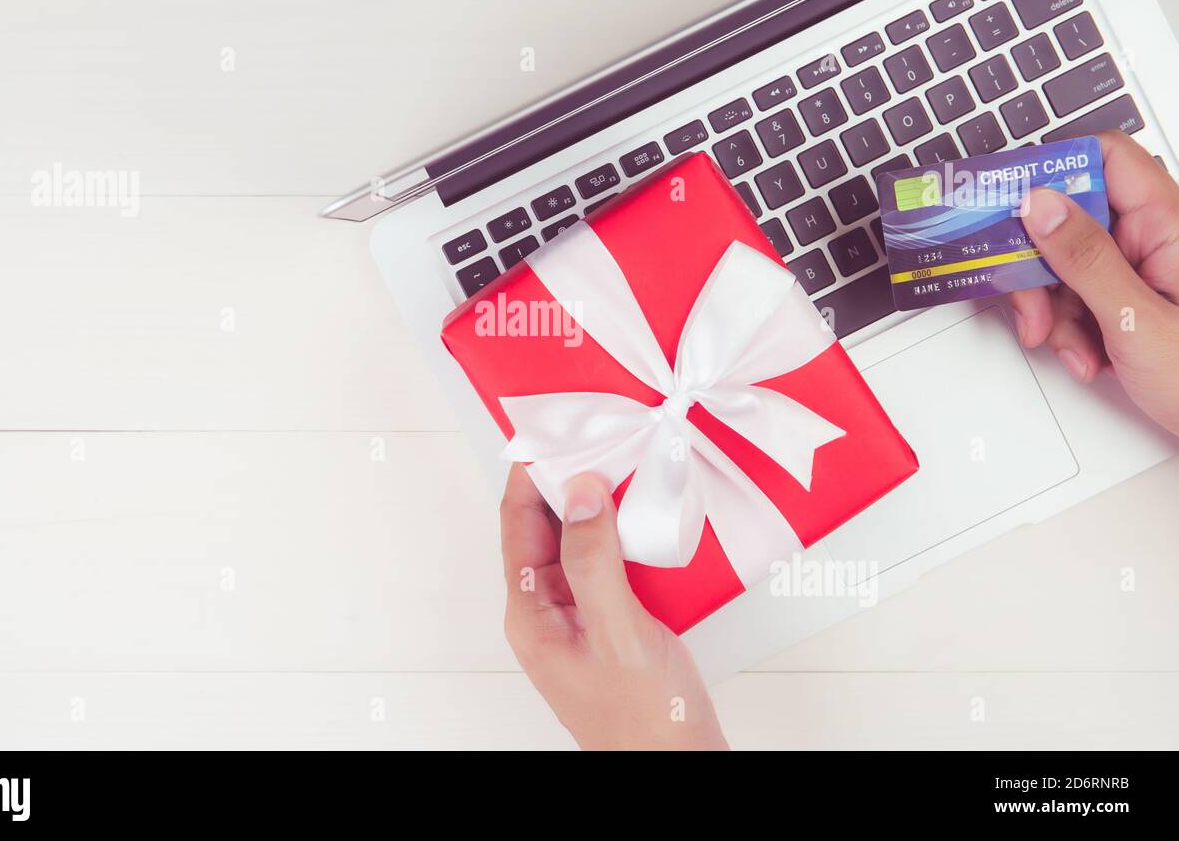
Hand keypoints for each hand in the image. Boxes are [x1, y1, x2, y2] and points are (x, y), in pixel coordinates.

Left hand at [499, 464, 727, 749]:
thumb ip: (594, 560)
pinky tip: (652, 518)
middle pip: (547, 527)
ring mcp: (580, 617)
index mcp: (532, 614)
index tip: (553, 431)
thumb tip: (578, 493)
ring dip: (602, 506)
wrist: (681, 767)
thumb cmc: (645, 720)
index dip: (530, 474)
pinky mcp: (613, 622)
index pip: (518, 523)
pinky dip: (628, 534)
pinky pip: (611, 563)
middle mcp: (549, 612)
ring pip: (582, 542)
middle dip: (569, 481)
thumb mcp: (617, 631)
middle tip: (599, 436)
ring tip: (627, 465)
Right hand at [1012, 131, 1178, 435]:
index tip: (1010, 207)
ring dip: (1053, 309)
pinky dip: (1069, 328)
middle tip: (1031, 304)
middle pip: (1072, 218)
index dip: (1054, 173)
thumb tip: (1039, 203)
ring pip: (1066, 264)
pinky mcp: (1132, 300)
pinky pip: (1079, 296)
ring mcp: (1144, 270)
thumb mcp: (1137, 322)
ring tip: (1073, 348)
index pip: (1105, 158)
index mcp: (1171, 224)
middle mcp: (1158, 238)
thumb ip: (1084, 258)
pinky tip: (1087, 355)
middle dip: (1041, 266)